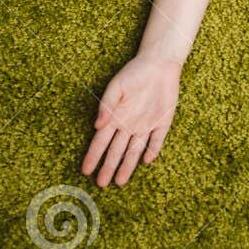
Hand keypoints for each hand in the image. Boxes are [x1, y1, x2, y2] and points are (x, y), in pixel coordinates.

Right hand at [80, 55, 180, 187]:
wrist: (159, 63)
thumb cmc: (134, 73)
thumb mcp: (116, 86)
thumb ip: (107, 105)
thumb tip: (97, 125)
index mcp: (115, 117)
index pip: (101, 142)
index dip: (93, 156)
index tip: (86, 171)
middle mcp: (128, 125)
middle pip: (116, 151)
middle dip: (108, 167)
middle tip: (101, 184)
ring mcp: (146, 125)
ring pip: (135, 150)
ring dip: (128, 165)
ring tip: (120, 182)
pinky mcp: (162, 122)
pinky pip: (157, 140)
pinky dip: (152, 150)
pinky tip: (146, 161)